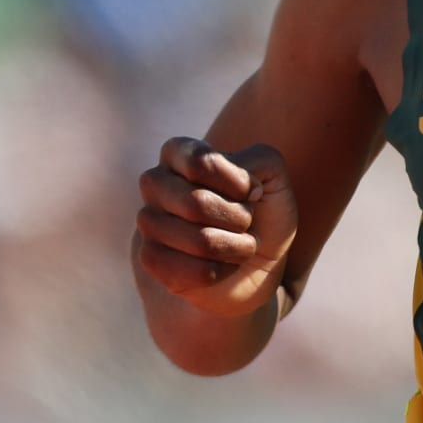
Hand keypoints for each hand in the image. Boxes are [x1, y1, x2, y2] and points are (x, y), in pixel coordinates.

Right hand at [135, 138, 297, 317]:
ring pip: (200, 241)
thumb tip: (243, 184)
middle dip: (239, 218)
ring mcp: (149, 221)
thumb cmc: (262, 211)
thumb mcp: (273, 175)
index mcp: (179, 152)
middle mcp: (155, 182)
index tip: (252, 193)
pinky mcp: (151, 259)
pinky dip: (222, 270)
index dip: (238, 183)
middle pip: (197, 203)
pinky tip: (222, 265)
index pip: (200, 161)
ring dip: (236, 247)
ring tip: (239, 244)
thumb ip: (260, 159)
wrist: (259, 259)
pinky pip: (192, 270)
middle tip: (246, 222)